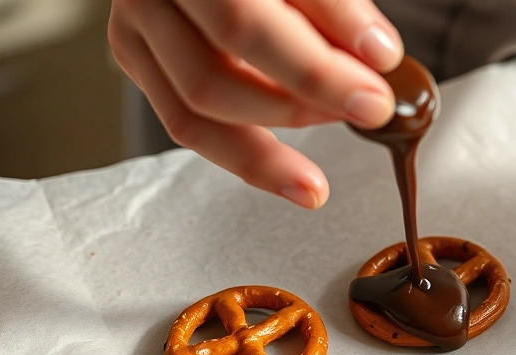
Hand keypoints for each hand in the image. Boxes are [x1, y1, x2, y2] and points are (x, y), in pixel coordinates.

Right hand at [108, 0, 404, 207]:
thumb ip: (335, 6)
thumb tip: (377, 56)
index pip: (246, 19)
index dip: (315, 62)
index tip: (380, 74)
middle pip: (217, 70)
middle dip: (307, 94)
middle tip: (372, 108)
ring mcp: (135, 24)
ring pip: (197, 108)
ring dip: (277, 139)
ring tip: (339, 128)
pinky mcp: (137, 57)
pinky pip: (189, 125)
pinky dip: (249, 155)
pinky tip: (297, 178)